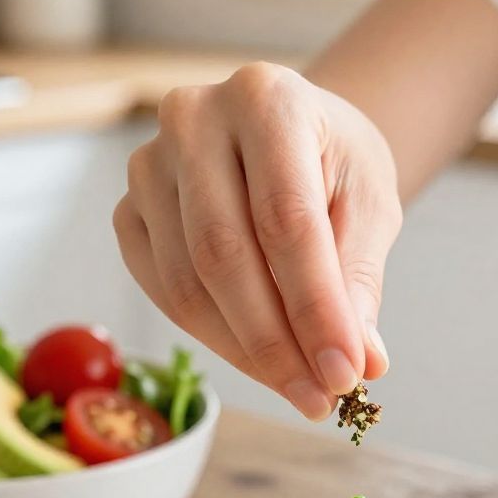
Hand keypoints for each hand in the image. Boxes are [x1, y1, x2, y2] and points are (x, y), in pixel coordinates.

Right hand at [114, 63, 399, 420]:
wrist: (292, 135)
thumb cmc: (333, 164)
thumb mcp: (369, 206)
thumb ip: (359, 280)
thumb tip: (359, 363)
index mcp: (265, 99)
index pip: (285, 220)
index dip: (315, 307)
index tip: (346, 374)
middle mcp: (192, 119)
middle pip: (224, 254)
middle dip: (276, 342)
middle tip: (320, 398)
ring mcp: (148, 165)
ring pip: (187, 283)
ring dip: (245, 352)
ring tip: (298, 387)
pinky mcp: (128, 210)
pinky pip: (163, 291)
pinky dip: (212, 338)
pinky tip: (258, 358)